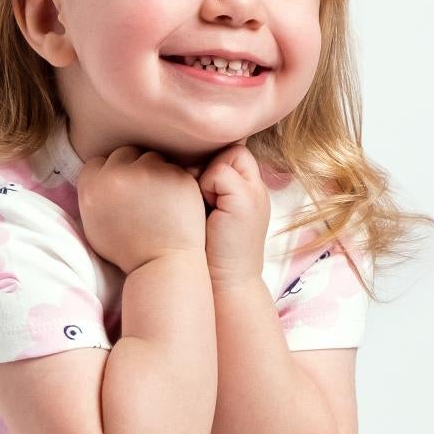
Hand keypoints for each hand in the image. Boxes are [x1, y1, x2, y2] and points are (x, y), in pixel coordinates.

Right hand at [76, 145, 208, 274]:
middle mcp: (117, 176)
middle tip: (143, 194)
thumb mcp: (94, 225)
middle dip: (133, 167)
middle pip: (125, 153)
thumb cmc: (128, 251)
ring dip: (156, 171)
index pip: (99, 162)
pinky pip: (174, 167)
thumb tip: (99, 172)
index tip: (120, 190)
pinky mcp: (176, 175)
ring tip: (160, 200)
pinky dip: (175, 181)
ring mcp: (149, 173)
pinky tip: (175, 202)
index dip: (110, 173)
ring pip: (152, 157)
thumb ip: (93, 195)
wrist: (161, 265)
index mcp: (92, 188)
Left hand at [196, 141, 269, 288]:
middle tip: (196, 193)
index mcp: (248, 190)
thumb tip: (178, 160)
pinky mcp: (245, 199)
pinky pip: (219, 172)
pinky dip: (206, 187)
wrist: (224, 284)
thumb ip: (204, 187)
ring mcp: (254, 192)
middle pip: (230, 150)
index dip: (211, 161)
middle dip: (208, 165)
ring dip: (205, 176)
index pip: (232, 152)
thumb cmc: (208, 252)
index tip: (196, 186)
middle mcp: (256, 187)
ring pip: (226, 156)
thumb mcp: (208, 213)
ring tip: (200, 203)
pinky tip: (205, 210)